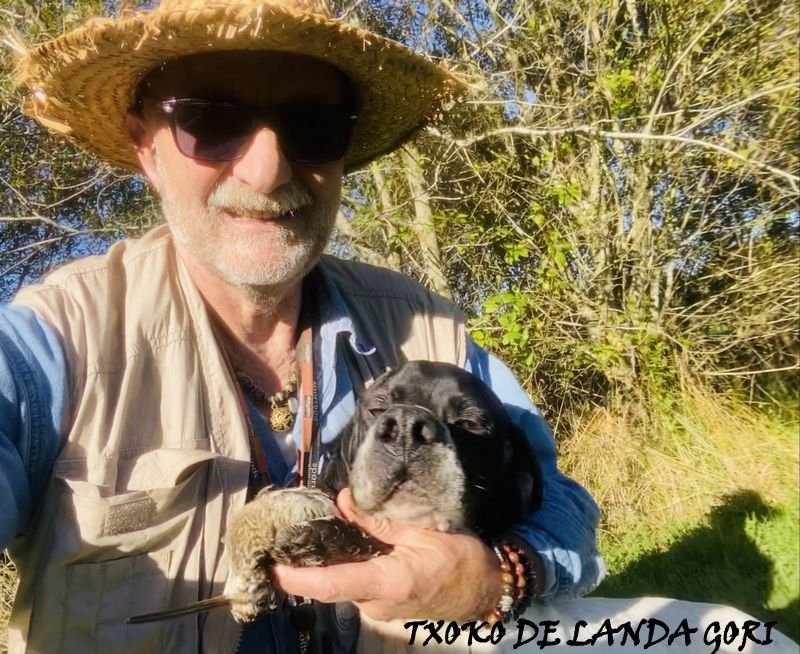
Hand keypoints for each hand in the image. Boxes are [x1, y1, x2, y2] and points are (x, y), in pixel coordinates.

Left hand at [272, 489, 502, 621]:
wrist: (485, 590)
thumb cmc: (460, 558)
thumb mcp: (421, 531)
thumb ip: (377, 522)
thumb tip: (343, 502)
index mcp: (390, 582)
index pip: (333, 584)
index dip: (298, 580)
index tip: (272, 568)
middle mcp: (378, 604)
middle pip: (330, 586)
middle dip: (305, 567)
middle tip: (284, 539)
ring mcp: (380, 611)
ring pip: (342, 586)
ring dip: (324, 566)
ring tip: (308, 537)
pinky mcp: (382, 608)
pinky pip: (354, 587)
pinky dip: (342, 569)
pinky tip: (338, 548)